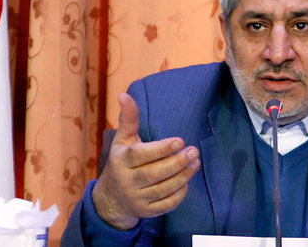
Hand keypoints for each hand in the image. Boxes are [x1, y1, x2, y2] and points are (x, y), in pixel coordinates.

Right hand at [92, 93, 200, 229]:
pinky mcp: (146, 212)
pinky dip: (178, 194)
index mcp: (121, 160)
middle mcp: (127, 181)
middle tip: (194, 151)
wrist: (111, 199)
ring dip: (182, 177)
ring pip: (162, 189)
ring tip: (196, 163)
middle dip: (177, 163)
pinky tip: (187, 182)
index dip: (161, 149)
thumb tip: (125, 94)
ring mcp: (136, 198)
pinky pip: (166, 205)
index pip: (141, 156)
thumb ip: (128, 119)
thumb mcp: (122, 140)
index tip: (180, 141)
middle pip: (154, 174)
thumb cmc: (122, 162)